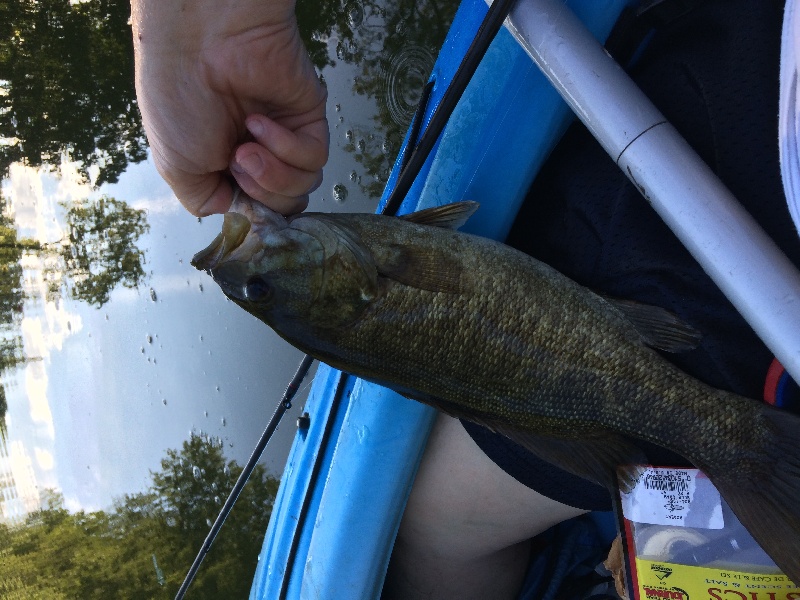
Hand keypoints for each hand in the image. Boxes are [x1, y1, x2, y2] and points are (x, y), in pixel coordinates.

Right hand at [131, 0, 327, 215]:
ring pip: (303, 187)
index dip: (251, 215)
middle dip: (262, 195)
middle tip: (238, 162)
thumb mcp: (176, 167)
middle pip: (284, 205)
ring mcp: (285, 136)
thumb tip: (236, 212)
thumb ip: (205, 201)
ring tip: (246, 147)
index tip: (235, 202)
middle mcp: (258, 153)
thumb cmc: (178, 98)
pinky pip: (314, 157)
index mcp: (226, 166)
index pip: (257, 210)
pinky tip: (260, 125)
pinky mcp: (308, 117)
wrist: (198, 44)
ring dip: (273, 175)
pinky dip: (286, 148)